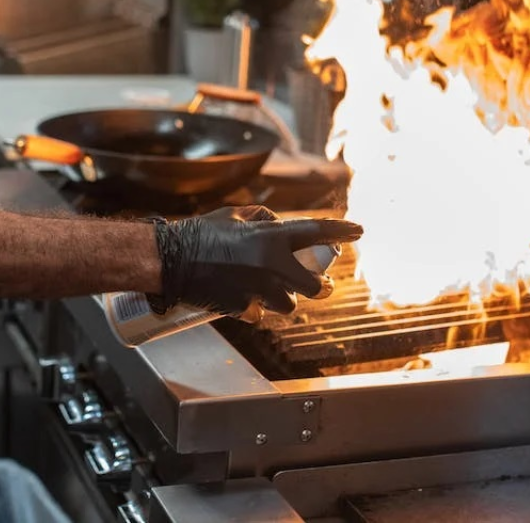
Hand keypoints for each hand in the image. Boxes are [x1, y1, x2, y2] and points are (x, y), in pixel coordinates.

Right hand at [147, 206, 362, 318]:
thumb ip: (264, 220)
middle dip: (321, 286)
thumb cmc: (201, 233)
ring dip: (284, 298)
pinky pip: (260, 313)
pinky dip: (256, 307)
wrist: (170, 260)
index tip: (359, 231)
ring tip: (269, 288)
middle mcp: (270, 265)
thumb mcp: (236, 216)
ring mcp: (258, 290)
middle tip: (323, 284)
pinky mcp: (243, 308)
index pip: (316, 232)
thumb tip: (278, 225)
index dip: (341, 230)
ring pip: (289, 304)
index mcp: (270, 237)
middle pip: (314, 286)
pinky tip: (243, 296)